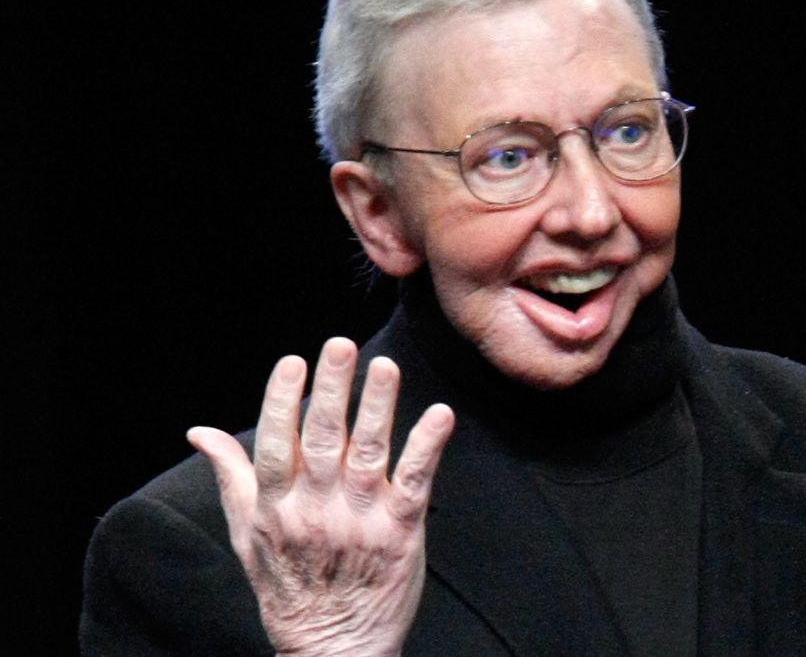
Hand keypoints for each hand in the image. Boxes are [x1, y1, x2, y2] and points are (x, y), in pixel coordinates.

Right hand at [187, 337, 453, 655]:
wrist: (334, 649)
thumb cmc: (288, 586)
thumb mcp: (246, 535)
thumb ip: (231, 477)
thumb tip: (200, 432)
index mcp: (276, 506)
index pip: (275, 443)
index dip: (282, 400)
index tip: (292, 360)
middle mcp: (316, 509)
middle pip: (323, 438)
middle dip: (333, 388)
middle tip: (342, 344)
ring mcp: (360, 519)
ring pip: (368, 452)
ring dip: (378, 406)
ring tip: (385, 366)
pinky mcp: (400, 531)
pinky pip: (415, 482)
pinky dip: (427, 447)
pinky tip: (440, 415)